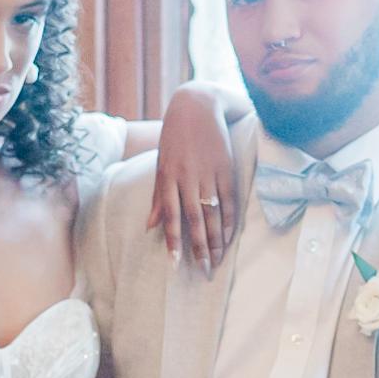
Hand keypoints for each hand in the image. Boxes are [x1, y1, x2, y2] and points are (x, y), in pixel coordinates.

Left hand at [149, 85, 240, 273]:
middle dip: (199, 247)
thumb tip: (149, 227)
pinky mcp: (226, 168)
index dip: (173, 240)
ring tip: (217, 260)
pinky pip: (229, 199)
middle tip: (204, 271)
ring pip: (213, 213)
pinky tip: (229, 237)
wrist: (197, 106)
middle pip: (195, 219)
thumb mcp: (161, 164)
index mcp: (169, 177)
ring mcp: (209, 173)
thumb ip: (158, 197)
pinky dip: (229, 219)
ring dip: (216, 239)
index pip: (171, 215)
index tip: (176, 264)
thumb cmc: (175, 138)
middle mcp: (189, 177)